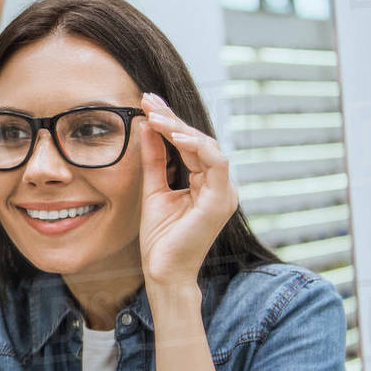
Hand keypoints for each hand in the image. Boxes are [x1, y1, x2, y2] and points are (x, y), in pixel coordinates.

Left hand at [137, 93, 238, 286]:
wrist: (162, 271)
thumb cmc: (160, 237)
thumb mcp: (153, 188)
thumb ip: (154, 158)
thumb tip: (146, 126)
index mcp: (207, 182)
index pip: (189, 143)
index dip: (168, 121)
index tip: (146, 103)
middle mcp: (220, 184)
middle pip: (198, 140)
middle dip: (172, 117)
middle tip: (148, 99)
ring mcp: (224, 192)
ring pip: (208, 146)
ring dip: (180, 128)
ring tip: (154, 115)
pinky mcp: (221, 200)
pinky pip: (216, 163)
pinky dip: (196, 146)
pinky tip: (174, 135)